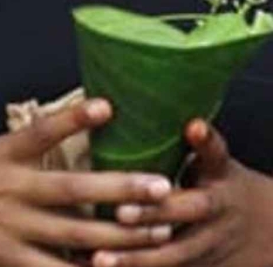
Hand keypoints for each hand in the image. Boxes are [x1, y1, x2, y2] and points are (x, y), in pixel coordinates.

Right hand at [0, 98, 177, 266]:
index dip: (73, 118)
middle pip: (74, 190)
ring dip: (121, 237)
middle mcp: (4, 191)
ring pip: (75, 235)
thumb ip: (3, 160)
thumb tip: (40, 151)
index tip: (107, 105)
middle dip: (123, 189)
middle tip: (163, 186)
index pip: (38, 132)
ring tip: (157, 234)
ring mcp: (5, 229)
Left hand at [91, 119, 272, 266]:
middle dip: (156, 211)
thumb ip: (186, 143)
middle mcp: (216, 207)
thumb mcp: (212, 162)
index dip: (205, 140)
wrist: (267, 233)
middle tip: (122, 213)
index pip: (216, 153)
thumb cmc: (220, 185)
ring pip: (175, 252)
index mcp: (219, 174)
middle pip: (190, 209)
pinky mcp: (200, 265)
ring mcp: (210, 241)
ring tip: (101, 259)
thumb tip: (130, 105)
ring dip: (138, 257)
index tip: (192, 127)